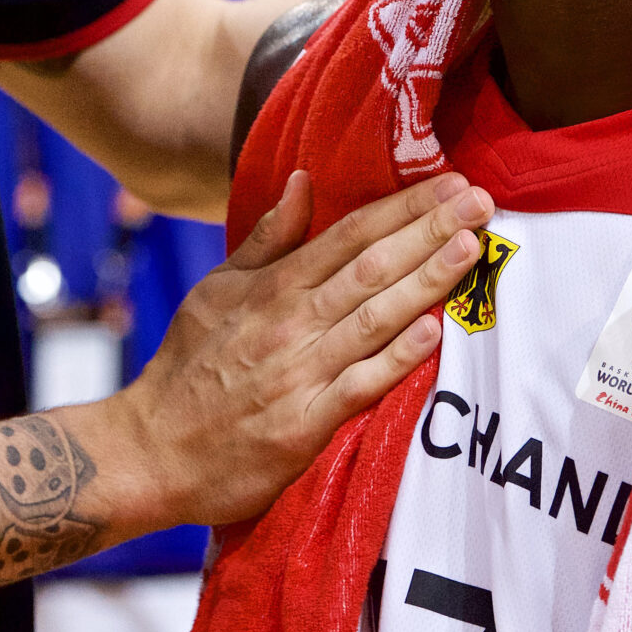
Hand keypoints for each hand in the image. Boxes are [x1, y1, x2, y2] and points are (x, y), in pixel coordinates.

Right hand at [113, 169, 493, 527]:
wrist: (150, 450)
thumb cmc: (187, 365)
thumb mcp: (217, 288)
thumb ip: (268, 237)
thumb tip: (304, 180)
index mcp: (274, 286)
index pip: (351, 234)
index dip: (405, 208)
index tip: (452, 183)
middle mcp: (291, 322)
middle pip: (372, 267)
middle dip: (430, 231)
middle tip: (482, 201)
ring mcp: (300, 373)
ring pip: (374, 317)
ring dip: (425, 280)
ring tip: (469, 248)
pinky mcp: (304, 424)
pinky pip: (359, 385)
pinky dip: (397, 357)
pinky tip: (433, 331)